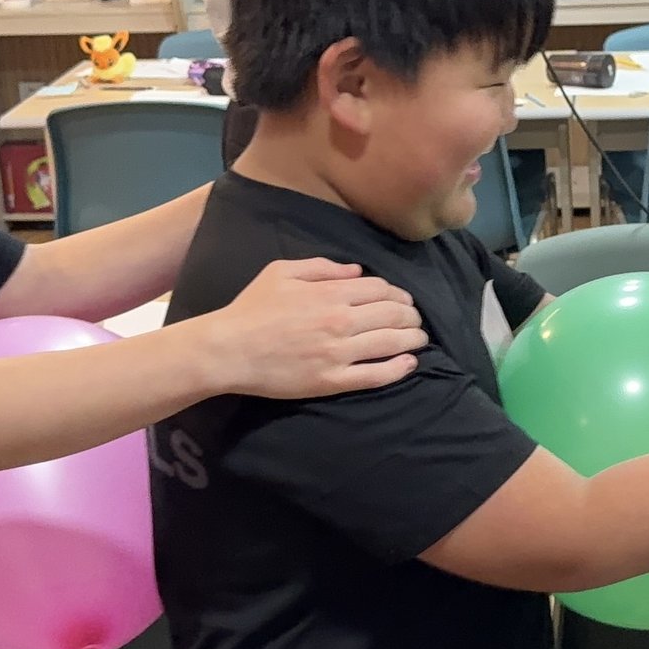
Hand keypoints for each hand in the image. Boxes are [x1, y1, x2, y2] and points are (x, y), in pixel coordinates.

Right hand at [195, 258, 427, 398]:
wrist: (228, 350)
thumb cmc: (252, 308)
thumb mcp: (281, 272)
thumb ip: (323, 268)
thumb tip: (357, 271)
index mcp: (330, 293)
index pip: (380, 290)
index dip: (398, 294)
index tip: (403, 300)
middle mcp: (340, 321)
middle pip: (393, 315)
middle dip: (412, 315)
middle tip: (416, 319)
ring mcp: (339, 353)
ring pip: (391, 343)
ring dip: (413, 338)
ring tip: (420, 338)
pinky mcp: (332, 380)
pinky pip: (376, 375)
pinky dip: (399, 368)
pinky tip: (410, 363)